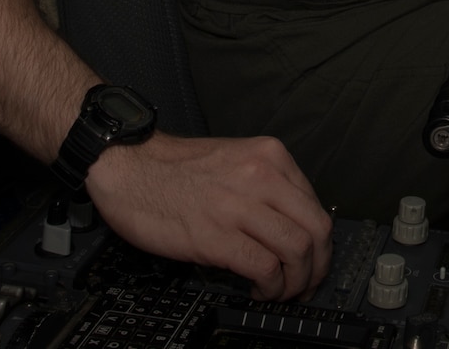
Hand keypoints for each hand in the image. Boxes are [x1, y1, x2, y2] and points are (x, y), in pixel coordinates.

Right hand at [86, 133, 334, 300]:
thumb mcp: (234, 160)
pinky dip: (270, 287)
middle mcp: (262, 177)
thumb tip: (289, 226)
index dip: (320, 242)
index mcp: (269, 156)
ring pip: (297, 251)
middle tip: (307, 284)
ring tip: (281, 291)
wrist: (128, 165)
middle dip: (319, 265)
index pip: (315, 205)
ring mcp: (239, 206)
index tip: (313, 260)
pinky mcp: (216, 236)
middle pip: (317, 230)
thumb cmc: (173, 167)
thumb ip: (266, 186)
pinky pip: (264, 268)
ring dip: (296, 282)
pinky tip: (259, 290)